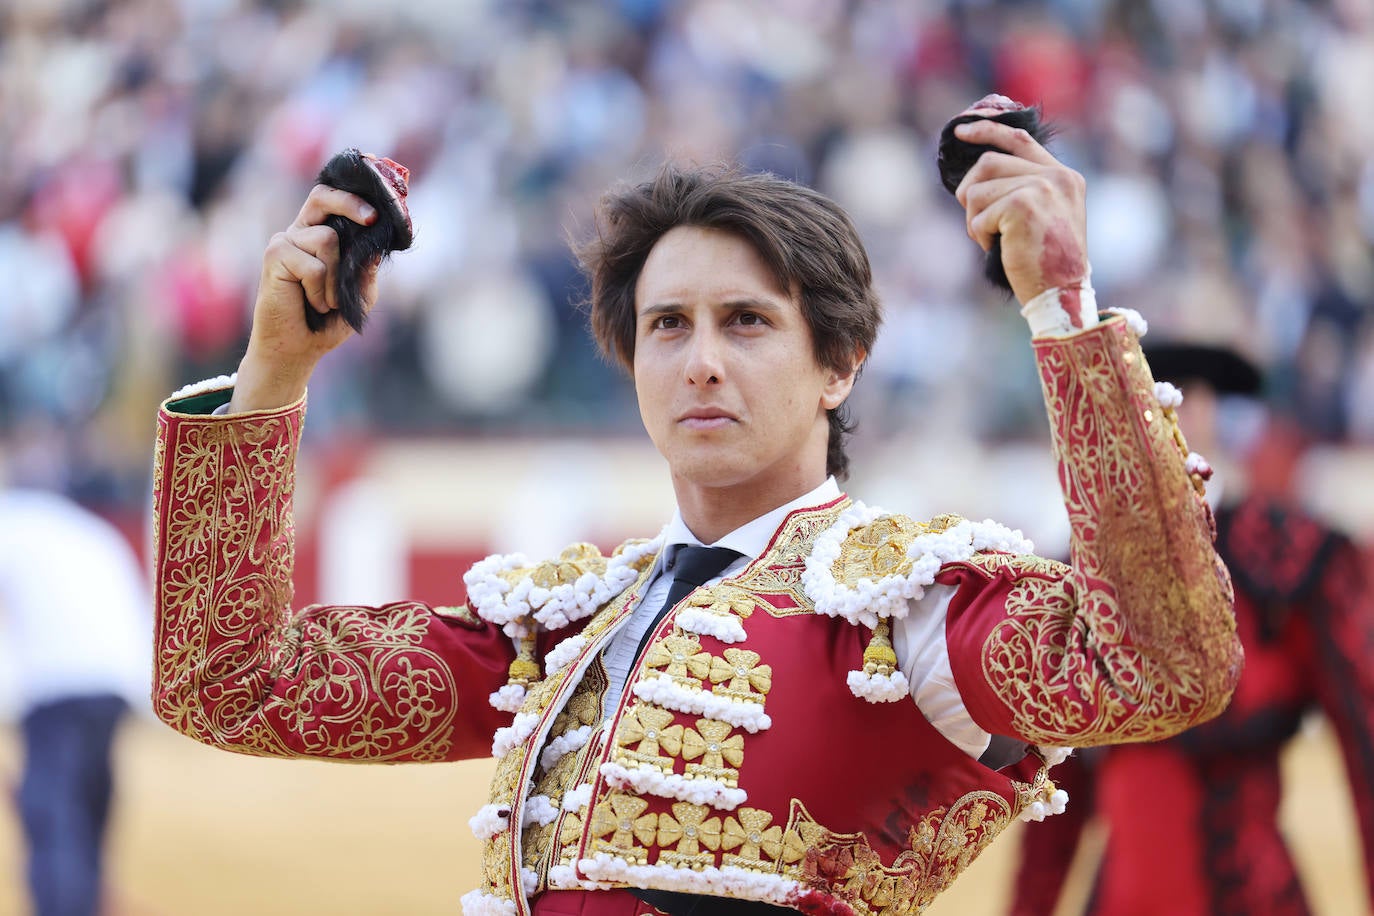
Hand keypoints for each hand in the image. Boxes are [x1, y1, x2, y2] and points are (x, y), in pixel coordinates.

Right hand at [229, 185, 379, 411]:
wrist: (298, 348)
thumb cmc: (328, 322)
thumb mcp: (360, 294)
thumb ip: (367, 269)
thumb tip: (376, 245)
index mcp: (320, 236)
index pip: (332, 202)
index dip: (354, 198)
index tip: (378, 211)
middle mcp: (300, 233)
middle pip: (322, 197)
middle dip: (349, 203)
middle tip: (371, 219)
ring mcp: (285, 242)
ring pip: (327, 239)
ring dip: (335, 276)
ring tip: (327, 300)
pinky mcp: (274, 256)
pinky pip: (313, 264)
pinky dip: (320, 288)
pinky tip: (313, 303)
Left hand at [952, 118, 1087, 305]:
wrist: (1062, 293)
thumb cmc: (1046, 264)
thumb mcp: (1044, 218)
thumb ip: (1023, 190)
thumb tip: (976, 179)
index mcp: (1064, 176)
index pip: (1019, 138)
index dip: (986, 129)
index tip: (961, 129)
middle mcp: (1056, 177)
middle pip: (988, 163)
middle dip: (970, 194)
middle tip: (978, 223)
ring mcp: (1041, 187)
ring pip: (977, 190)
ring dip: (975, 220)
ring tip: (992, 240)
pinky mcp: (1022, 205)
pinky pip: (977, 216)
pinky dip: (979, 236)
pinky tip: (999, 249)